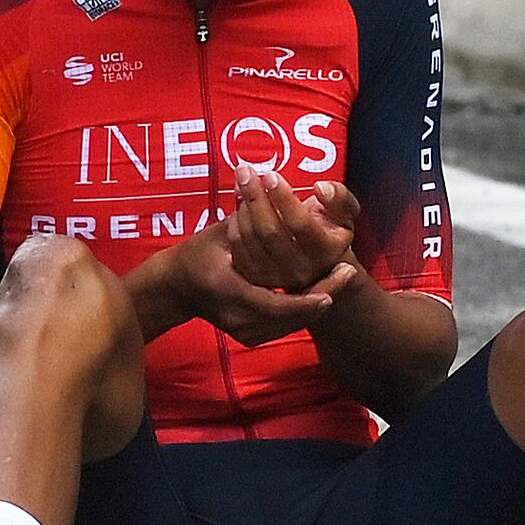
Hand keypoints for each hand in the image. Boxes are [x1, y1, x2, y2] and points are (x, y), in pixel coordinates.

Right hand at [146, 222, 339, 344]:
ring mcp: (242, 332)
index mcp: (228, 291)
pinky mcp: (248, 337)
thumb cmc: (199, 253)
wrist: (177, 288)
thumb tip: (264, 186)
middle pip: (289, 317)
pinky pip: (282, 328)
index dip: (305, 299)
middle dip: (321, 297)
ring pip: (289, 324)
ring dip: (315, 304)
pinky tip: (321, 294)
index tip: (332, 285)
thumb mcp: (220, 231)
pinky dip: (301, 312)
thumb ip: (247, 215)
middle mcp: (236, 318)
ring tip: (339, 281)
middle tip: (348, 274)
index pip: (274, 303)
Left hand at [218, 168, 361, 298]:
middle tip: (245, 170)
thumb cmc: (330, 231)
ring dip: (243, 206)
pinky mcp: (256, 277)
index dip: (283, 198)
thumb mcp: (346, 213)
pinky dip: (234, 223)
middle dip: (254, 196)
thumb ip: (339, 197)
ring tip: (243, 183)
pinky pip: (237, 248)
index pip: (299, 223)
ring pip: (250, 238)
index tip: (271, 176)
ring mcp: (276, 276)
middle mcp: (300, 269)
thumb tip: (320, 188)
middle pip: (270, 231)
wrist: (319, 264)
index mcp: (326, 251)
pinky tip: (239, 205)